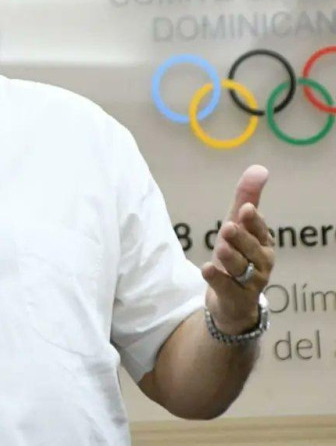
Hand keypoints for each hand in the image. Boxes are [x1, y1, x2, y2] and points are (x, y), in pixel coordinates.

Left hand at [202, 165, 274, 334]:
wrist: (232, 301)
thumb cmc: (238, 256)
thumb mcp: (238, 226)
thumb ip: (246, 198)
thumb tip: (260, 168)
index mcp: (262, 242)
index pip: (260, 230)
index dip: (253, 221)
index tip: (245, 209)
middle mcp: (261, 263)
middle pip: (252, 249)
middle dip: (241, 238)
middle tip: (228, 227)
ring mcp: (249, 283)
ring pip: (241, 268)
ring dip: (231, 257)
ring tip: (221, 247)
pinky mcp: (235, 299)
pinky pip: (226, 288)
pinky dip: (217, 278)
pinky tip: (206, 268)